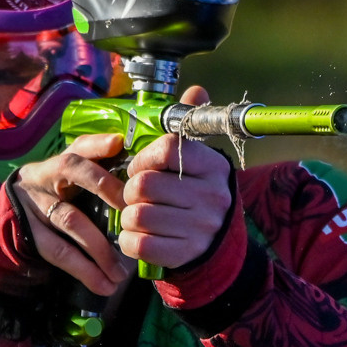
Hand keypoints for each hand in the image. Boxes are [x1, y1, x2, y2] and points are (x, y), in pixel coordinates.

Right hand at [10, 133, 130, 294]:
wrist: (9, 220)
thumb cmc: (56, 198)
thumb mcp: (71, 182)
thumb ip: (99, 173)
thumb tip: (133, 164)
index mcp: (60, 160)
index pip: (81, 145)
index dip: (99, 143)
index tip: (119, 145)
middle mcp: (45, 174)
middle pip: (72, 169)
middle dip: (105, 186)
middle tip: (132, 209)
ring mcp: (34, 202)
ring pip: (71, 219)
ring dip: (101, 249)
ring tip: (123, 273)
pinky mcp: (28, 232)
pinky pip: (59, 252)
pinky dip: (85, 271)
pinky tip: (105, 285)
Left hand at [118, 85, 232, 270]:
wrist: (219, 246)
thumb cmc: (199, 195)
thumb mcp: (201, 162)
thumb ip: (191, 127)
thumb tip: (197, 90)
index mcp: (214, 167)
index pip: (167, 149)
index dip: (143, 157)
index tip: (141, 166)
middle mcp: (211, 197)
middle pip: (144, 184)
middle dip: (130, 189)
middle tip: (136, 194)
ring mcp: (199, 229)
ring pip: (137, 215)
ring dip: (127, 216)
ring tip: (137, 214)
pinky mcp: (183, 255)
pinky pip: (137, 244)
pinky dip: (128, 239)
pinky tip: (137, 235)